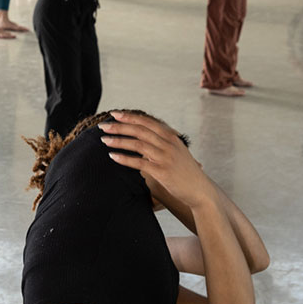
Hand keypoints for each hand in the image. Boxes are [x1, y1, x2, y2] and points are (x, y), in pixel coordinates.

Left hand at [100, 111, 214, 207]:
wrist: (200, 190)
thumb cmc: (185, 171)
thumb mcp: (176, 151)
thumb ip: (161, 142)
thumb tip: (142, 135)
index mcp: (171, 136)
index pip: (147, 121)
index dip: (129, 116)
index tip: (114, 114)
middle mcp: (168, 144)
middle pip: (139, 130)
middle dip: (119, 126)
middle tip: (102, 126)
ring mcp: (165, 157)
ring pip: (137, 144)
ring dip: (118, 141)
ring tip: (104, 140)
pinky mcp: (162, 171)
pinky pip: (139, 163)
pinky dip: (124, 158)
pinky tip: (112, 156)